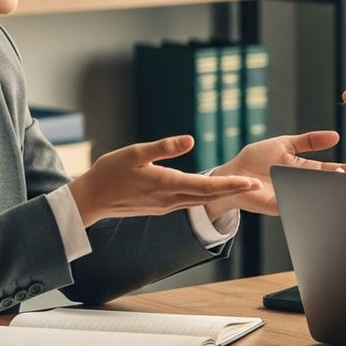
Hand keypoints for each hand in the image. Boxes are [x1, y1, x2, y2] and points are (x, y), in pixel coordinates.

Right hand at [67, 136, 259, 226]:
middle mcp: (170, 199)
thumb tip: (191, 139)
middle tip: (255, 186)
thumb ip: (164, 147)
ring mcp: (166, 205)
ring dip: (221, 194)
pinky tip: (211, 190)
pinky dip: (205, 196)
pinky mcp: (160, 206)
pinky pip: (189, 201)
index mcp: (167, 184)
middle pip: (209, 196)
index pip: (206, 186)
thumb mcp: (134, 153)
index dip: (230, 184)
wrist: (90, 200)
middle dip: (233, 190)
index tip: (249, 182)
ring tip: (240, 187)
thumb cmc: (108, 172)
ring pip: (200, 200)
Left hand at [204, 131, 345, 218]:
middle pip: (330, 183)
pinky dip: (311, 199)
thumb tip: (335, 136)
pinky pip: (299, 203)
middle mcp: (303, 183)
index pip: (334, 169)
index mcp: (306, 168)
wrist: (233, 174)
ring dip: (331, 188)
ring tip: (345, 179)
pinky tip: (322, 193)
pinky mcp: (281, 205)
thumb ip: (308, 140)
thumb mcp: (285, 144)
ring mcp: (294, 195)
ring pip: (318, 194)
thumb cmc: (256, 159)